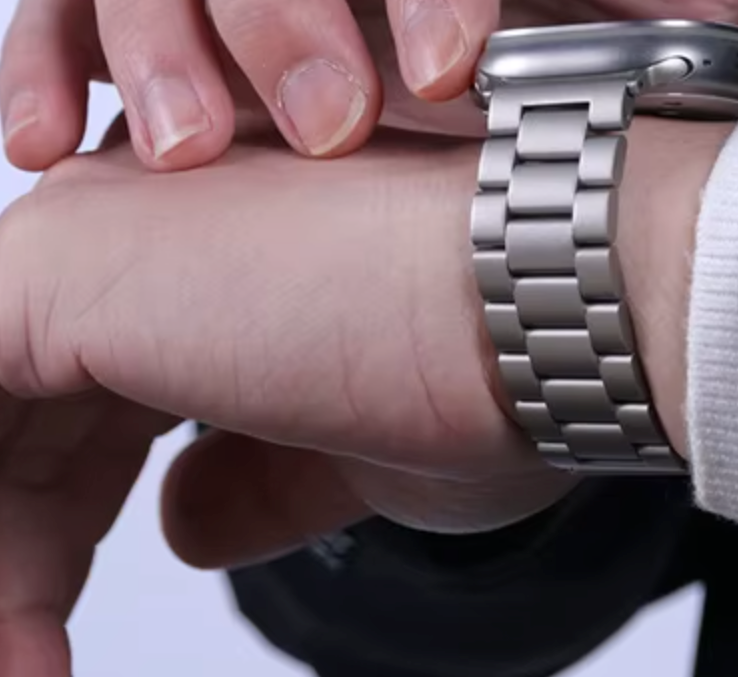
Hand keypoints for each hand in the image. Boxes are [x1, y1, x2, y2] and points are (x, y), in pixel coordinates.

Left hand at [0, 117, 726, 674]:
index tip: (60, 643)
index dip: (64, 532)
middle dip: (24, 561)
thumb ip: (259, 474)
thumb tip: (184, 515)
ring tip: (33, 672)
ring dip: (6, 571)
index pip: (91, 409)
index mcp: (216, 255)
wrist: (567, 288)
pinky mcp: (58, 265)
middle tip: (38, 670)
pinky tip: (27, 647)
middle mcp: (144, 220)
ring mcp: (93, 233)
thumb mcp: (364, 452)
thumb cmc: (509, 356)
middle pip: (25, 425)